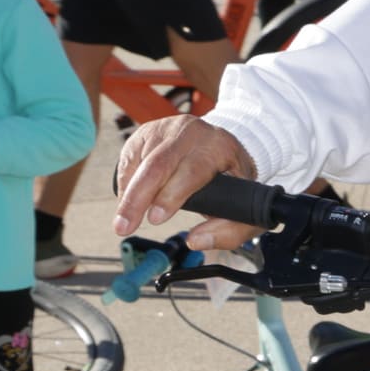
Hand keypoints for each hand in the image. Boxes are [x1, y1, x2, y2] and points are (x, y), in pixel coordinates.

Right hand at [111, 115, 261, 245]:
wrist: (223, 149)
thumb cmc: (234, 182)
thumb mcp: (245, 205)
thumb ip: (230, 230)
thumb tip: (195, 241)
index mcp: (220, 147)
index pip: (192, 170)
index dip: (171, 195)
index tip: (155, 219)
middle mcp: (193, 132)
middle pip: (158, 165)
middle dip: (137, 199)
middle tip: (124, 227)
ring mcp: (167, 128)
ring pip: (140, 161)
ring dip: (129, 193)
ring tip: (125, 219)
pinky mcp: (148, 131)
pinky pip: (129, 158)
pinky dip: (126, 182)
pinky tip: (129, 199)